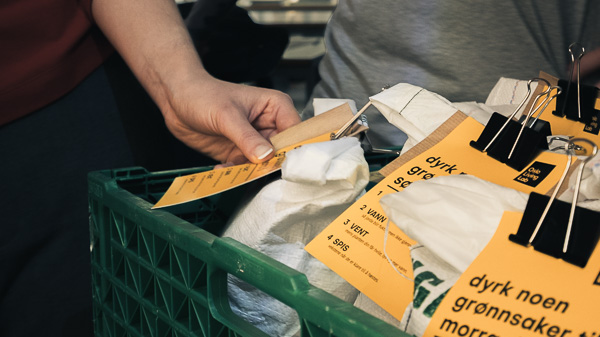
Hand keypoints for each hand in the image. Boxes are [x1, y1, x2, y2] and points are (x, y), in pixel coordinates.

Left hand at [161, 73, 300, 164]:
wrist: (177, 100)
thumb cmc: (203, 95)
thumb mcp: (226, 115)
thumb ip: (246, 138)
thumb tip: (266, 156)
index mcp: (276, 107)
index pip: (295, 132)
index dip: (291, 149)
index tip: (279, 163)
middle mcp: (270, 125)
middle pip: (282, 153)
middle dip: (268, 164)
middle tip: (252, 169)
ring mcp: (256, 141)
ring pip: (264, 165)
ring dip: (249, 171)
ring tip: (230, 167)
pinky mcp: (241, 154)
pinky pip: (246, 169)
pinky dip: (236, 173)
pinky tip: (221, 168)